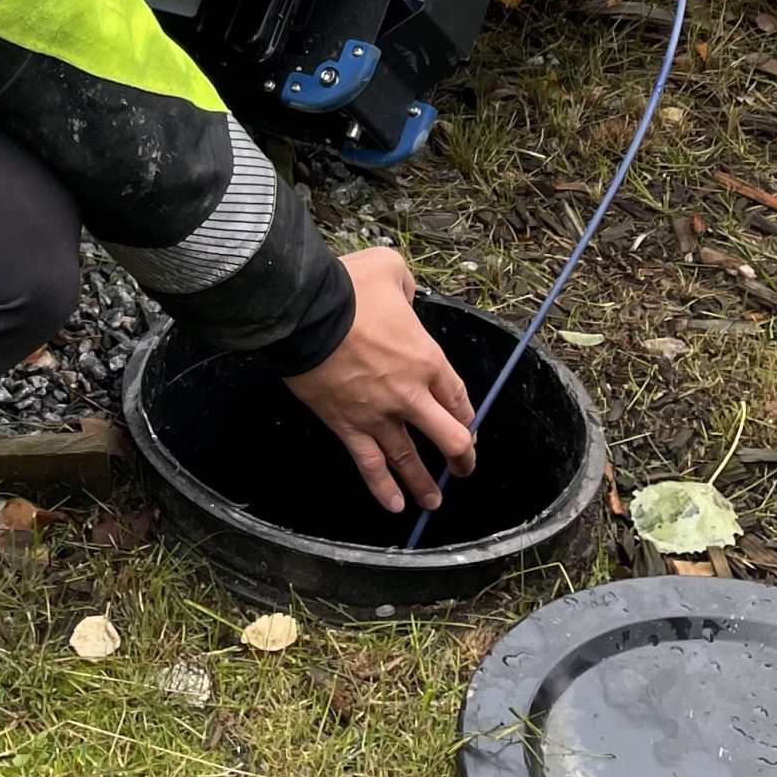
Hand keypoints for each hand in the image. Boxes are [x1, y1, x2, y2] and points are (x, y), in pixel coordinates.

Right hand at [283, 247, 475, 515]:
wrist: (307, 312)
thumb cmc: (349, 288)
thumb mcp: (390, 269)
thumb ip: (406, 286)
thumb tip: (405, 297)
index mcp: (427, 358)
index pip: (458, 397)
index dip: (466, 416)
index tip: (469, 427)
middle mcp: (410, 394)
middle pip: (448, 436)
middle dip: (461, 456)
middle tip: (463, 467)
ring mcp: (379, 415)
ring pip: (410, 459)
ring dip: (425, 483)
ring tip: (433, 502)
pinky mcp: (348, 426)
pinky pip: (369, 465)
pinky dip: (382, 488)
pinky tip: (394, 507)